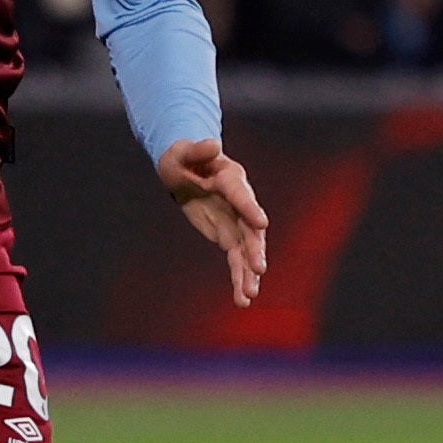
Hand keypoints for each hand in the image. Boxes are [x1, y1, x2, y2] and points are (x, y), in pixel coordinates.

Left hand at [158, 137, 267, 308]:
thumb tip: (211, 142)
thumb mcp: (181, 152)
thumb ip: (196, 150)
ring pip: (246, 250)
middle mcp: (240, 202)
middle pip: (250, 228)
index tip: (260, 222)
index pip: (240, 194)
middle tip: (258, 269)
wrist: (184, 170)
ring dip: (248, 273)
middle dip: (254, 249)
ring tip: (248, 295)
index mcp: (230, 179)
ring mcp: (237, 221)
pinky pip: (236, 260)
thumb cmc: (181, 157)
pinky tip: (242, 299)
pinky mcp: (229, 236)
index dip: (249, 207)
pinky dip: (239, 278)